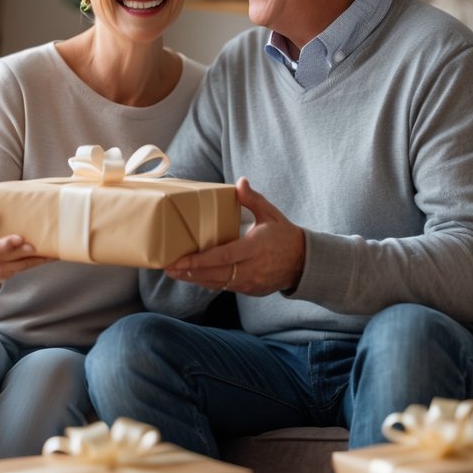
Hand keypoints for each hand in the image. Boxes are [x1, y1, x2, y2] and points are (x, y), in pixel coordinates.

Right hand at [0, 203, 52, 294]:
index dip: (7, 245)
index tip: (19, 239)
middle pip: (12, 259)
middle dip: (24, 253)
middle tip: (36, 247)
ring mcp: (4, 272)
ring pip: (23, 265)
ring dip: (38, 259)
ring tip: (52, 252)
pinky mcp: (13, 274)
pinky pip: (27, 267)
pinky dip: (39, 261)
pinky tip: (52, 256)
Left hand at [164, 178, 305, 296]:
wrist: (304, 263)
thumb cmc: (285, 235)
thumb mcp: (271, 214)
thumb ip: (253, 199)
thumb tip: (240, 182)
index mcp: (255, 248)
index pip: (223, 257)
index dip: (200, 260)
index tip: (180, 259)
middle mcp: (251, 268)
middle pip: (215, 274)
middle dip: (189, 272)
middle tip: (168, 267)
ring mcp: (250, 282)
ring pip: (217, 284)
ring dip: (194, 279)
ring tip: (174, 272)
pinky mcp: (250, 290)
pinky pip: (224, 287)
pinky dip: (208, 282)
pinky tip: (193, 276)